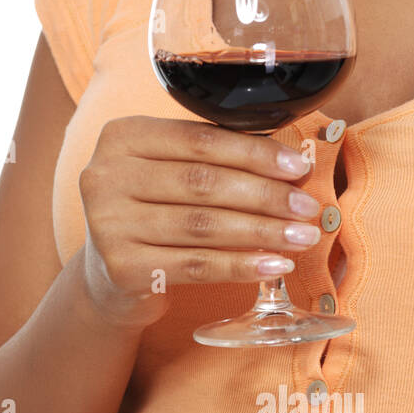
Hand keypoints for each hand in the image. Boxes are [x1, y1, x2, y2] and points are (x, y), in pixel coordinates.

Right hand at [77, 117, 319, 329]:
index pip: (199, 140)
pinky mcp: (123, 269)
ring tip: (302, 236)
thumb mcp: (170, 173)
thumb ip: (215, 159)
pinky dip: (242, 266)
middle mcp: (105, 175)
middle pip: (203, 183)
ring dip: (262, 232)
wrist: (109, 275)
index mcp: (122, 137)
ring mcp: (108, 224)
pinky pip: (197, 266)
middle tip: (307, 207)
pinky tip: (275, 265)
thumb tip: (293, 167)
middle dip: (265, 195)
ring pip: (203, 226)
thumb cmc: (153, 212)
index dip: (255, 153)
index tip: (299, 167)